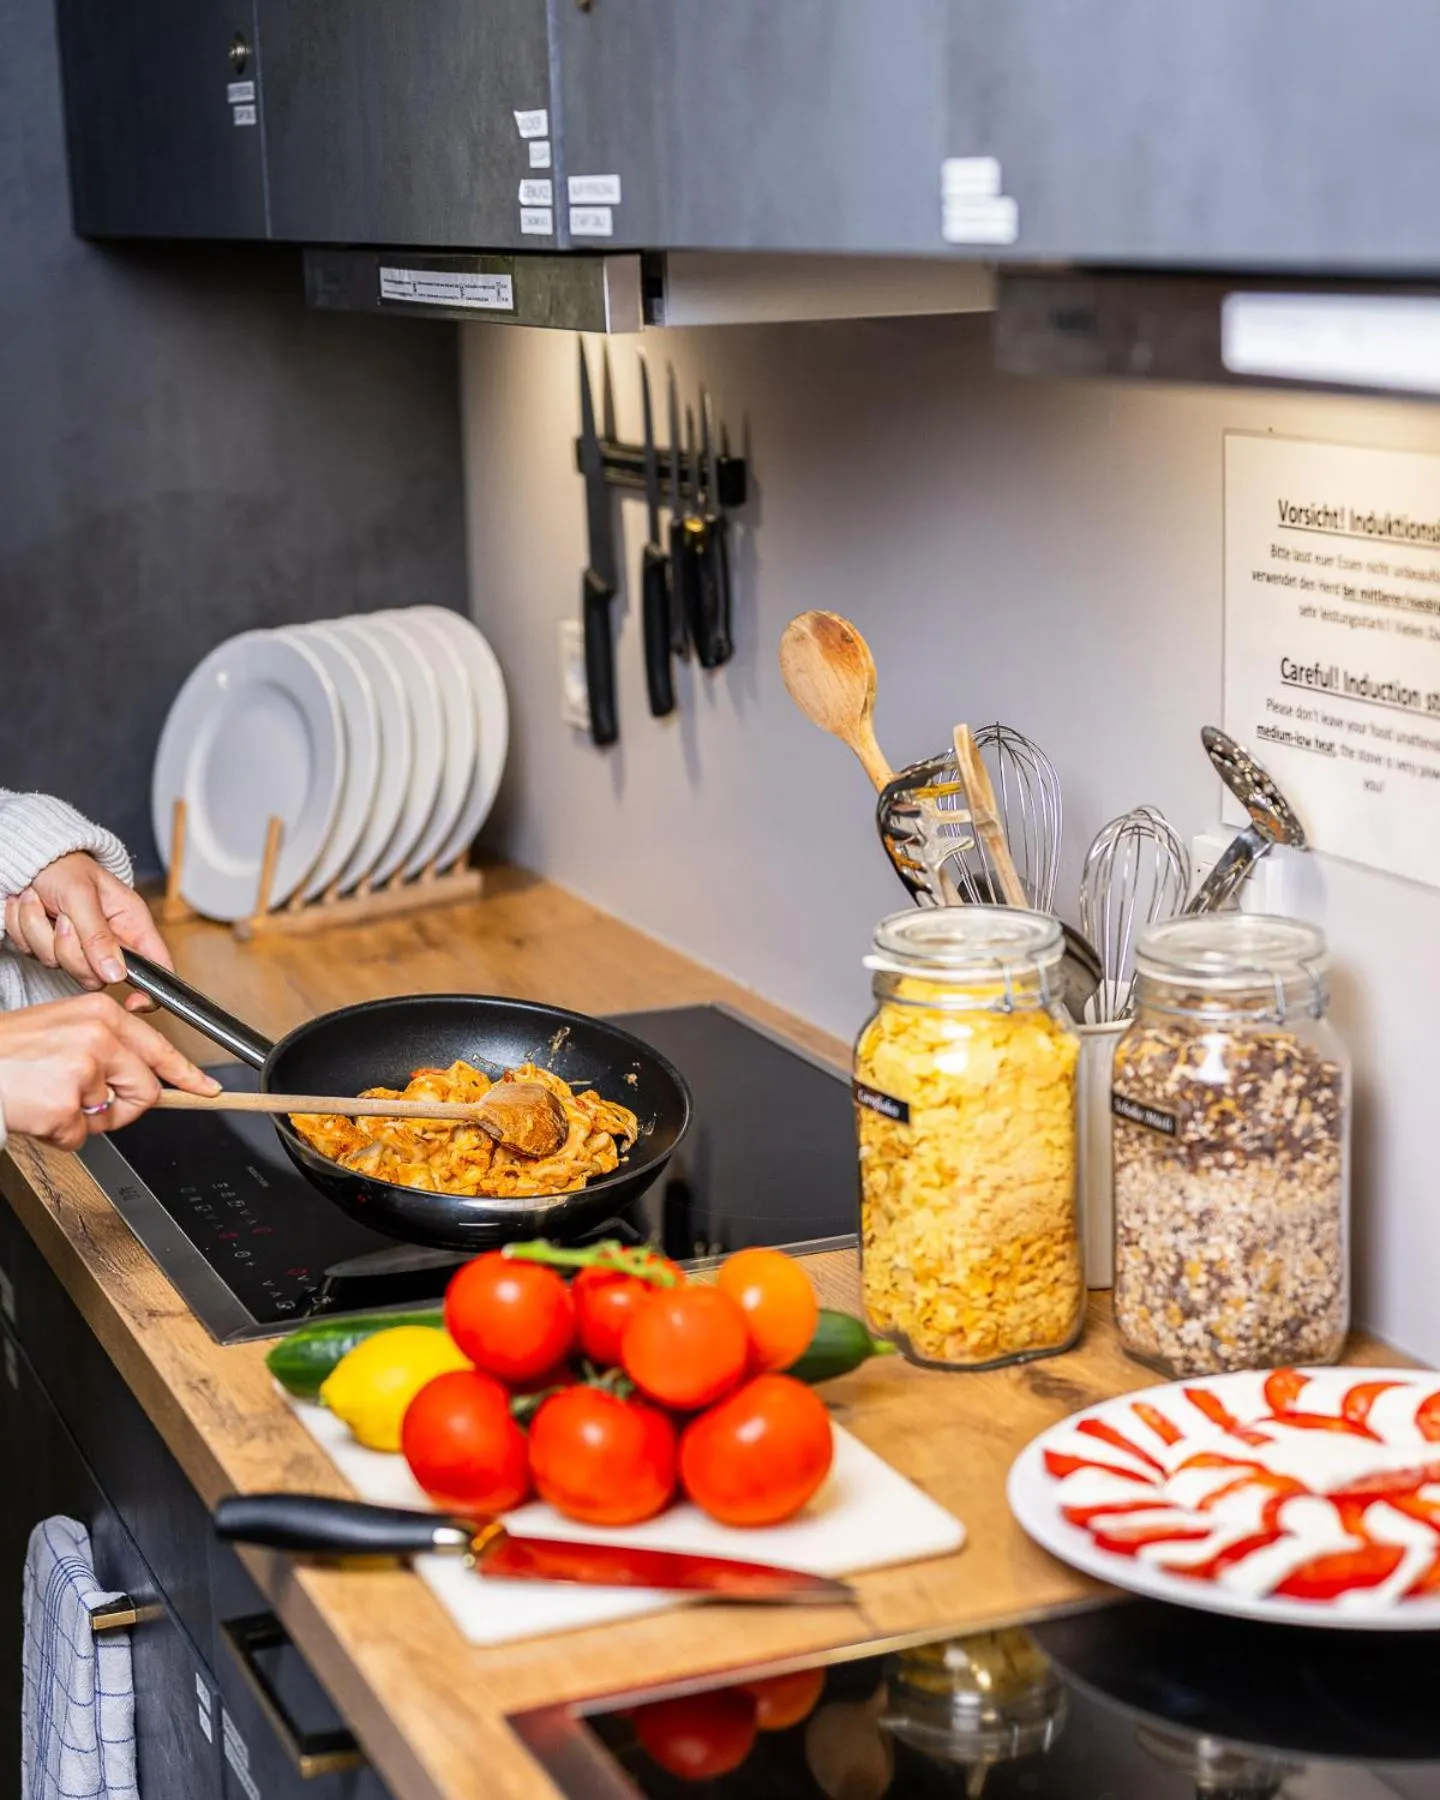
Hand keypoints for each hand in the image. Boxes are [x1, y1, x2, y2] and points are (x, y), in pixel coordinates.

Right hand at [0, 994, 219, 1150]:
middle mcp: (98, 1037)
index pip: (158, 1047)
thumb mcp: (62, 1030)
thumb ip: (105, 1046)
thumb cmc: (6, 1051)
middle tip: (86, 1104)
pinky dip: (58, 1135)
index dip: (186, 1074)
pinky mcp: (65, 1105)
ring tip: (47, 1097)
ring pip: (109, 1117)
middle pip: (144, 1090)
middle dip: (122, 1108)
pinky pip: (79, 1137)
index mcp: (101, 1014)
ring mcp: (84, 1071)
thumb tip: (142, 1075)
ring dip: (81, 1120)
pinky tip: (36, 1111)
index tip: (206, 1088)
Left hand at [5, 852, 173, 1009]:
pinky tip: (31, 906)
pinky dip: (25, 930)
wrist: (26, 857)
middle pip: (97, 975)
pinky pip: (36, 956)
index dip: (151, 992)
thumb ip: (99, 936)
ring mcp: (78, 947)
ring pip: (61, 966)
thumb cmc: (64, 866)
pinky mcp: (51, 948)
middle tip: (62, 919)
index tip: (132, 1001)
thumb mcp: (82, 896)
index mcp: (131, 924)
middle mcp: (110, 940)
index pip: (158, 968)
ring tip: (40, 902)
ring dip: (40, 933)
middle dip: (69, 950)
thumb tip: (116, 974)